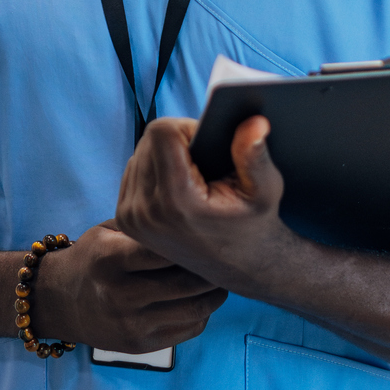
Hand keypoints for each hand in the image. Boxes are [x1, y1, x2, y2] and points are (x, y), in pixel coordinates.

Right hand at [32, 221, 226, 352]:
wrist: (60, 302)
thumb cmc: (93, 258)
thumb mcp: (107, 232)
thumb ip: (145, 227)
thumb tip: (194, 219)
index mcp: (108, 260)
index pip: (164, 250)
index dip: (191, 241)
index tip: (205, 233)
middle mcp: (118, 295)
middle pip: (186, 282)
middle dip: (211, 268)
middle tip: (222, 255)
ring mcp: (131, 324)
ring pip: (195, 309)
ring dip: (215, 292)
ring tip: (219, 277)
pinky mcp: (141, 345)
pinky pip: (190, 328)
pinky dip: (204, 312)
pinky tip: (202, 297)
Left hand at [115, 114, 290, 295]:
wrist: (239, 267)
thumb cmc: (254, 224)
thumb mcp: (265, 190)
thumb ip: (254, 155)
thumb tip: (254, 121)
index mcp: (176, 200)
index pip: (161, 132)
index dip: (186, 128)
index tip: (206, 144)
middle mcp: (146, 210)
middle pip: (148, 140)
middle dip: (176, 141)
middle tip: (203, 163)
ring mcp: (131, 217)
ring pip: (139, 154)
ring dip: (164, 155)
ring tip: (192, 176)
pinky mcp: (125, 220)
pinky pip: (133, 171)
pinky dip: (154, 170)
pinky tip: (176, 185)